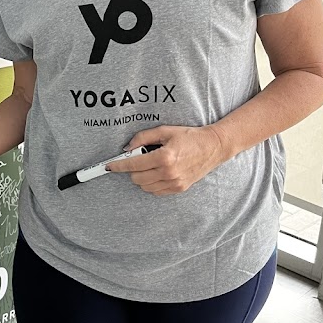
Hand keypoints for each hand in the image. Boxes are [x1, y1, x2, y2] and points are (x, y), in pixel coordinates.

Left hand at [107, 125, 225, 195]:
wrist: (213, 147)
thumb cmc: (189, 137)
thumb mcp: (165, 131)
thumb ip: (143, 138)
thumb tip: (127, 147)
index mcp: (164, 157)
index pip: (133, 164)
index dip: (118, 165)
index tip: (109, 166)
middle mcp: (169, 172)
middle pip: (136, 178)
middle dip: (133, 169)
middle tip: (139, 158)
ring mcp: (174, 182)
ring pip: (145, 187)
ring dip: (142, 177)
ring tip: (152, 164)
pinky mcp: (179, 188)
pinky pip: (156, 191)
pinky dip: (152, 183)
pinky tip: (158, 172)